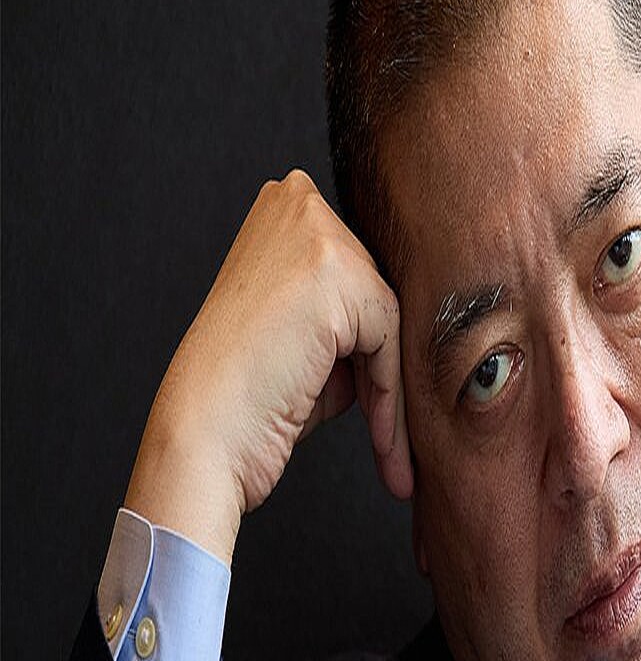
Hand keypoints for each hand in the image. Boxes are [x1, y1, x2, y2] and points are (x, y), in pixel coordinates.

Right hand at [124, 169, 410, 564]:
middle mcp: (298, 204)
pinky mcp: (337, 275)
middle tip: (391, 429)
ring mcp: (317, 233)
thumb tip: (416, 322)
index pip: (363, 272)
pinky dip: (391, 403)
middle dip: (385, 364)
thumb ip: (358, 313)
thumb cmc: (253, 394)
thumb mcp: (312, 335)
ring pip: (390, 320)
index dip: (372, 340)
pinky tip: (392, 455)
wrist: (204, 436)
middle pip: (380, 292)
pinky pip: (390, 344)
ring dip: (394, 391)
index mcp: (286, 205)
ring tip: (397, 456)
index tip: (386, 395)